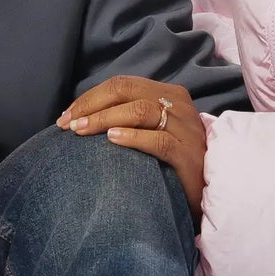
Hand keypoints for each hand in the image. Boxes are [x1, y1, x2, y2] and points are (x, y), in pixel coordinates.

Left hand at [60, 77, 205, 217]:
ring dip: (105, 118)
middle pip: (128, 92)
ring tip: (82, 131)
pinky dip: (133, 137)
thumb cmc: (172, 161)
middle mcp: (179, 105)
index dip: (91, 97)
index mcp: (169, 94)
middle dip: (92, 105)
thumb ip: (130, 117)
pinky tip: (112, 140)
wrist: (208, 191)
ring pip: (142, 111)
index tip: (66, 116)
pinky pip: (159, 141)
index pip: (123, 85)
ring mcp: (186, 129)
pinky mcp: (189, 156)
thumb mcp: (154, 130)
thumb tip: (84, 116)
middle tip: (68, 124)